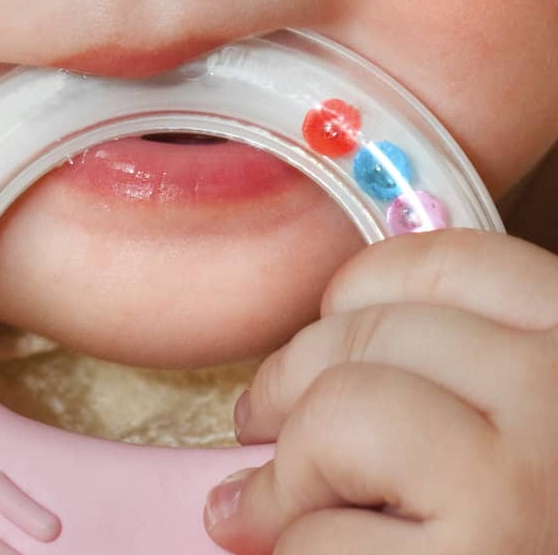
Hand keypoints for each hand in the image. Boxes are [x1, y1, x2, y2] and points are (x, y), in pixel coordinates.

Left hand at [202, 228, 557, 552]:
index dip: (364, 293)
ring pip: (336, 419)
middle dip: (291, 383)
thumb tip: (334, 329)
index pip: (455, 263)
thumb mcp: (542, 441)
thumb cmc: (541, 530)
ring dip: (286, 476)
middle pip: (371, 332)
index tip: (332, 332)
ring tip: (263, 511)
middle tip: (260, 425)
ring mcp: (516, 492)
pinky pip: (321, 539)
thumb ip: (476, 384)